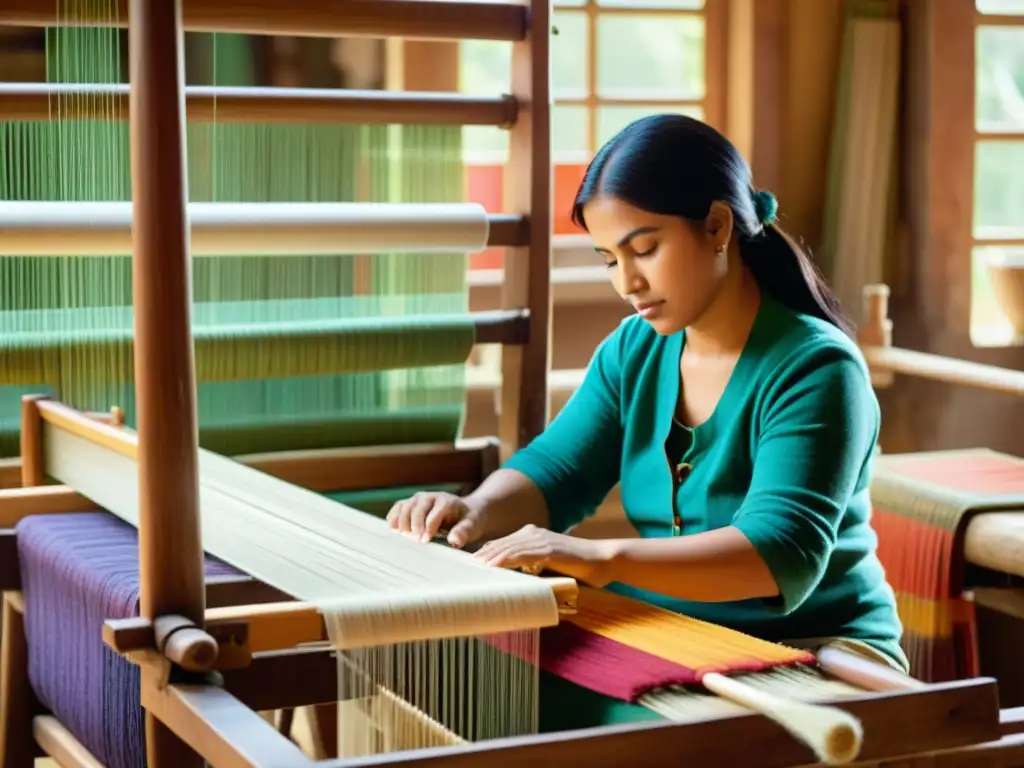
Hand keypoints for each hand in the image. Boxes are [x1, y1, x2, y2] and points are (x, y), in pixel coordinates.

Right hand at [385, 491, 484, 547]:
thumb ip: (464, 532)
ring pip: (404, 508)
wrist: (465, 512)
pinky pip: (398, 507)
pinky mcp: (411, 503)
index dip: (427, 529)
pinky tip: (394, 529)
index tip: (424, 542)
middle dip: (414, 527)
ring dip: (402, 524)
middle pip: (415, 510)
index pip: (433, 515)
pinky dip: (393, 518)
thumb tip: (454, 540)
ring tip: (407, 537)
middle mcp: (430, 497)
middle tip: (418, 542)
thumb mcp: (472, 526)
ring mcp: (419, 499)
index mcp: (446, 501)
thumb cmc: (469, 521)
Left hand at [471, 524, 613, 586]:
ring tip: (474, 567)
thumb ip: (535, 567)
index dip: (488, 553)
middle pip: (502, 543)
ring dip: (490, 557)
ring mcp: (542, 539)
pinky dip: (506, 559)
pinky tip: (494, 566)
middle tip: (466, 566)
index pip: (505, 543)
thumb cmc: (580, 567)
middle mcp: (535, 533)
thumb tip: (518, 581)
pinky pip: (522, 553)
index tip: (472, 564)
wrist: (603, 560)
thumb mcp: (552, 565)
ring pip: (509, 547)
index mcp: (535, 535)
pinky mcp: (549, 548)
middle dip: (483, 554)